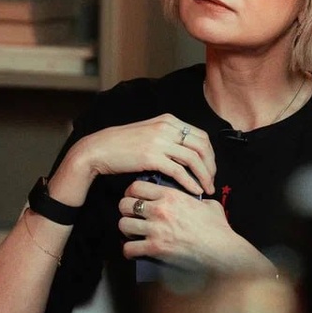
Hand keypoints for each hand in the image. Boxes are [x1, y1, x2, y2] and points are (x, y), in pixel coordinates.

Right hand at [66, 114, 214, 196]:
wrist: (100, 149)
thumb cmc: (123, 145)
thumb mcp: (150, 134)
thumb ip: (168, 138)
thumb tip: (187, 155)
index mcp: (169, 120)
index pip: (201, 136)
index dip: (210, 154)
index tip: (210, 168)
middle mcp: (167, 127)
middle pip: (202, 147)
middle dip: (211, 166)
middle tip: (212, 180)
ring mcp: (159, 141)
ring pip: (194, 159)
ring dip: (204, 176)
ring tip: (207, 189)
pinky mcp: (151, 157)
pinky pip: (179, 171)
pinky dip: (190, 183)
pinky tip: (194, 191)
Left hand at [117, 179, 236, 271]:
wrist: (222, 249)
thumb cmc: (218, 229)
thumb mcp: (209, 205)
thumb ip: (197, 199)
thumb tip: (197, 201)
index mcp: (171, 196)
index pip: (136, 186)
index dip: (132, 192)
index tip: (134, 198)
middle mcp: (159, 210)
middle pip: (124, 204)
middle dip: (125, 211)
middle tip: (132, 217)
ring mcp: (156, 229)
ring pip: (123, 225)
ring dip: (127, 230)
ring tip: (133, 234)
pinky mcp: (155, 248)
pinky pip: (129, 248)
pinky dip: (129, 250)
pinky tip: (135, 251)